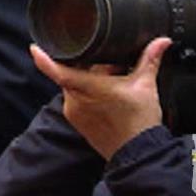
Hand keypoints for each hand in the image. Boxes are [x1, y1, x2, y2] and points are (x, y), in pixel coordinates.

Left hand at [34, 35, 170, 158]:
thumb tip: (161, 42)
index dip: (44, 58)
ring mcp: (74, 112)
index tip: (34, 48)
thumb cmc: (140, 122)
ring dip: (88, 82)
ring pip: (74, 87)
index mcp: (87, 87)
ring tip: (112, 84)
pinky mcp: (77, 122)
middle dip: (88, 67)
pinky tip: (107, 98)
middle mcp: (75, 100)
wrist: (139, 153)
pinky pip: (75, 101)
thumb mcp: (145, 86)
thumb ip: (149, 60)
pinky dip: (87, 95)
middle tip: (110, 68)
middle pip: (71, 74)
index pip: (57, 70)